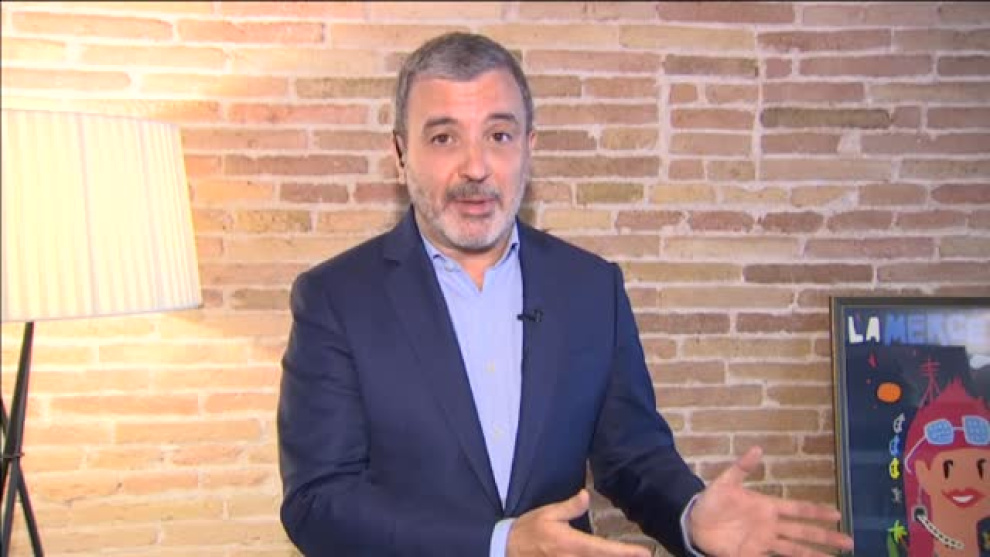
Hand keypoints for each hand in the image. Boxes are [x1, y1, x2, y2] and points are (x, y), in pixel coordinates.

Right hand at [507, 489, 651, 556]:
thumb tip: (586, 495)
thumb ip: (569, 507)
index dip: (626, 552)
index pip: (604, 549)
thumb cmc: (528, 530)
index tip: (645, 553)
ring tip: (628, 556)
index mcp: (571, 544)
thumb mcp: (547, 514)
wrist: (506, 549)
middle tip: (642, 556)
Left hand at [688, 446, 854, 556]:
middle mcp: (771, 526)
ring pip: (794, 550)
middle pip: (803, 532)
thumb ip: (742, 467)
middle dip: (826, 537)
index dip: (816, 512)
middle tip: (849, 542)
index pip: (798, 509)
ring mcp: (763, 542)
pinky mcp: (751, 555)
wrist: (694, 521)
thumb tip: (757, 448)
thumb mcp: (725, 482)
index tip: (837, 514)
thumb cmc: (712, 500)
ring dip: (813, 555)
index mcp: (768, 507)